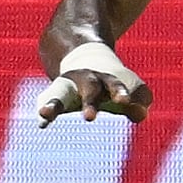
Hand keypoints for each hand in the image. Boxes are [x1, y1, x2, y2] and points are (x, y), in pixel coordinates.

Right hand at [37, 68, 152, 125]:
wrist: (85, 59)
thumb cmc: (113, 84)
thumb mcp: (130, 89)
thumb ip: (140, 100)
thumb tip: (141, 114)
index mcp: (107, 80)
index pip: (115, 85)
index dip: (120, 93)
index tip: (124, 102)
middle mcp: (85, 81)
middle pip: (89, 90)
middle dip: (89, 103)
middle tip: (89, 118)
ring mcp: (67, 87)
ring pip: (58, 94)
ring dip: (53, 105)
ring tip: (44, 115)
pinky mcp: (52, 97)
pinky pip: (47, 104)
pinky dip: (44, 114)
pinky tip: (41, 124)